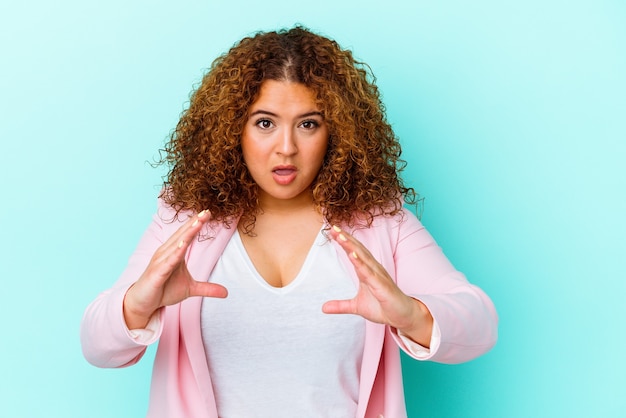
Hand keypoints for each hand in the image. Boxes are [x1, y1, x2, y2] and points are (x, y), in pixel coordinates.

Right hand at [123, 210, 227, 328]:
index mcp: (175, 252)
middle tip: (206, 212)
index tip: (208, 212)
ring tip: (198, 223)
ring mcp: (160, 262)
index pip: (187, 235)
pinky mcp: (156, 273)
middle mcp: (166, 253)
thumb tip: (226, 293)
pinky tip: (182, 245)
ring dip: (187, 234)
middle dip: (194, 223)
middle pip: (182, 235)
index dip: (197, 223)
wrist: (143, 302)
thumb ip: (207, 288)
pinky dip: (175, 253)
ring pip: (176, 245)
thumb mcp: (190, 289)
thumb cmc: (164, 290)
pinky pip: (167, 261)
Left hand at [323, 225, 432, 346]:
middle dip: (346, 239)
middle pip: (358, 250)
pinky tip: (352, 256)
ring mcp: (378, 277)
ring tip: (341, 237)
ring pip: (363, 258)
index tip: (332, 231)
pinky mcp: (382, 287)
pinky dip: (361, 264)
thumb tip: (323, 308)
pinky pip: (370, 274)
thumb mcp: (357, 307)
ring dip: (351, 247)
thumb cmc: (384, 308)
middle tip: (334, 228)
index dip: (344, 241)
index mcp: (367, 271)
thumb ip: (341, 305)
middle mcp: (373, 270)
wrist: (403, 317)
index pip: (354, 252)